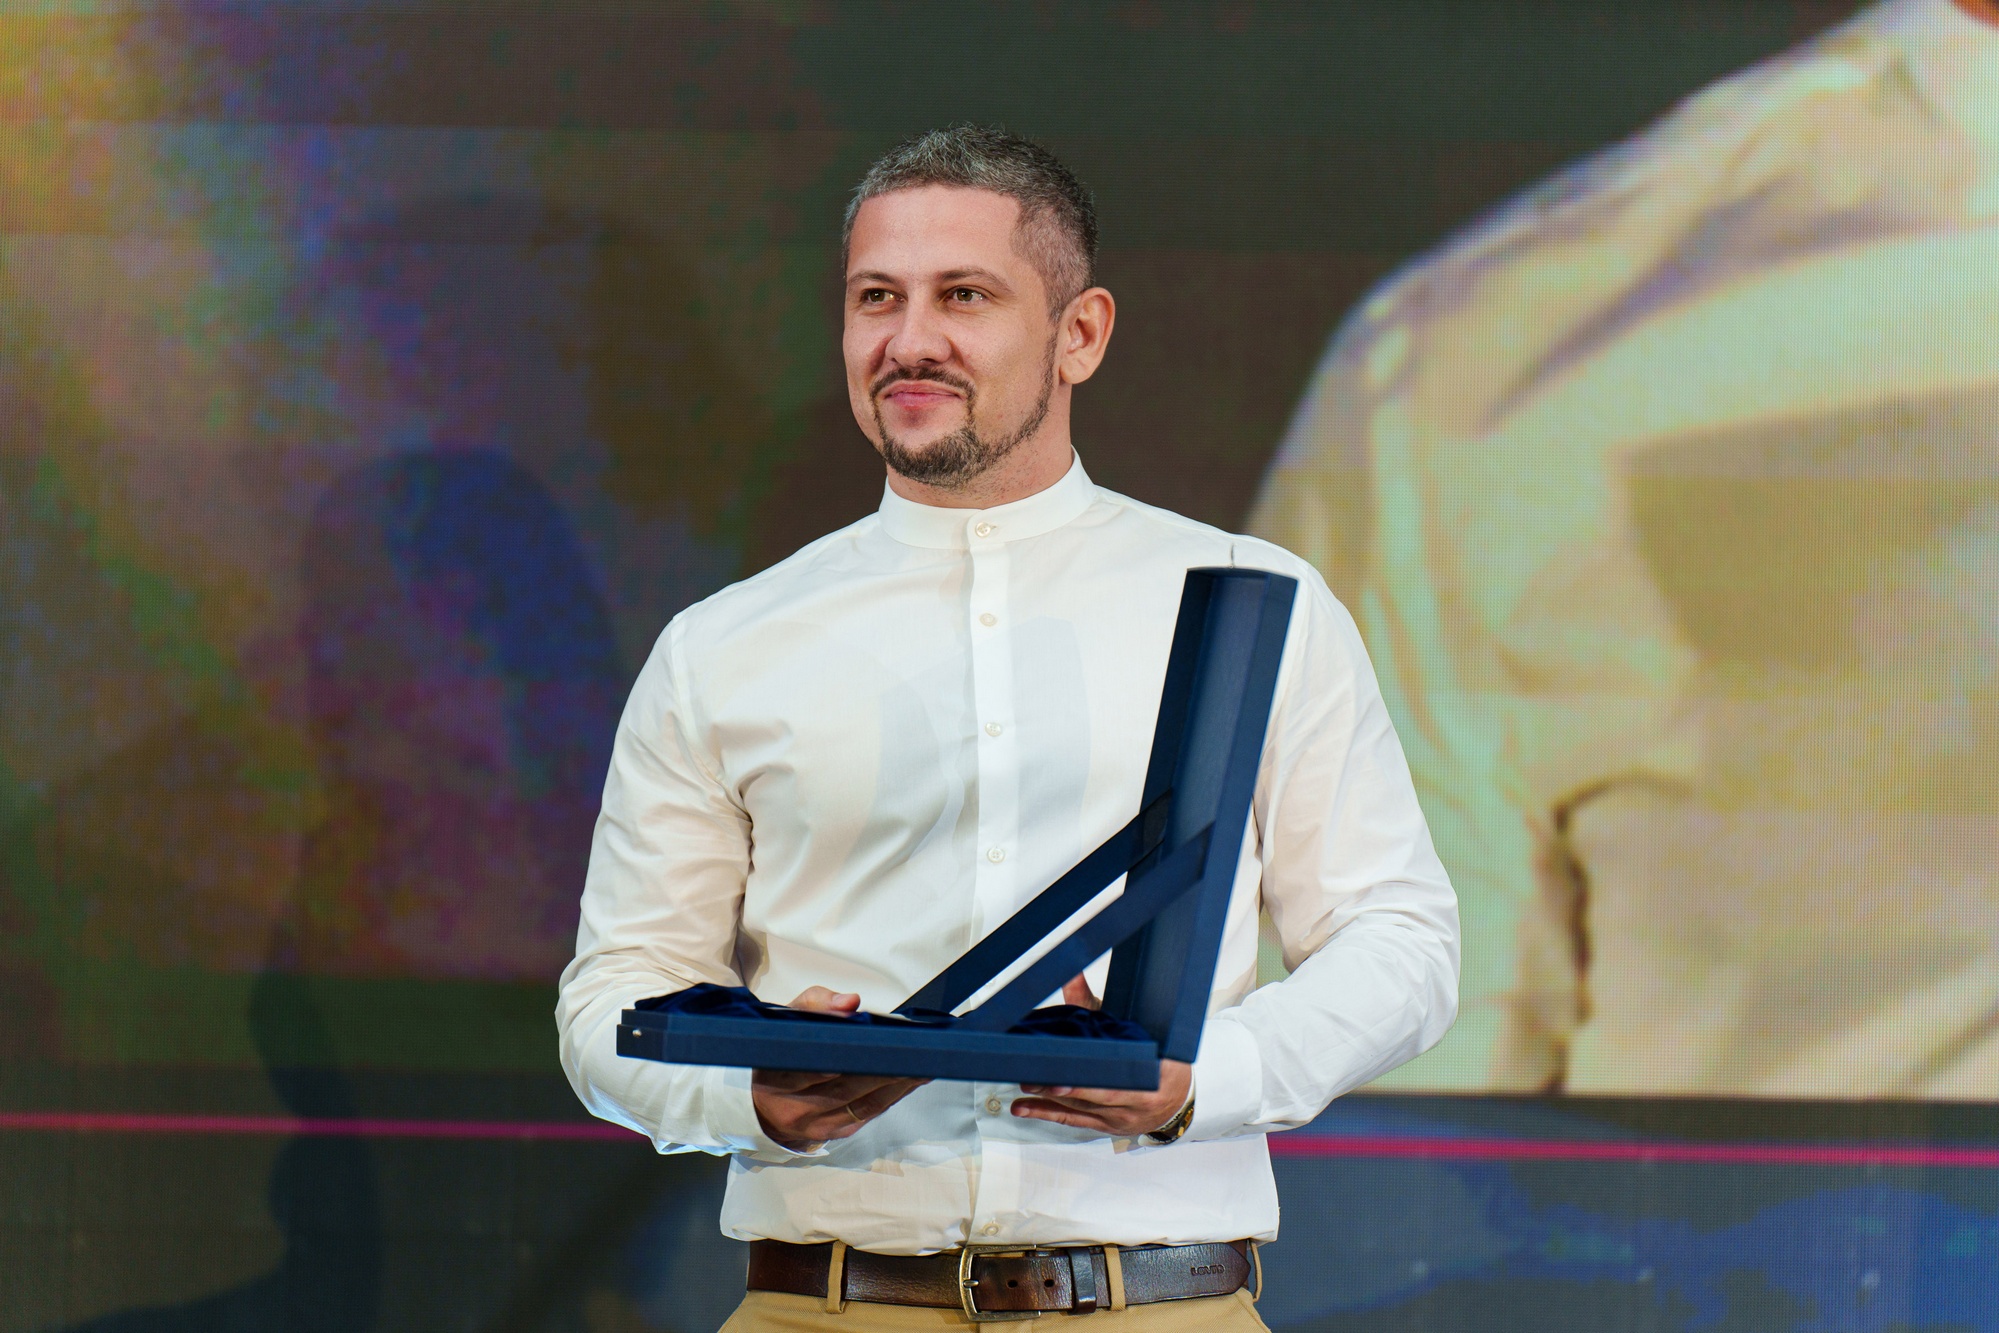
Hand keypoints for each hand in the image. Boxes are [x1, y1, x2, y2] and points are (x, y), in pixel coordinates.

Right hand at [751, 987, 928, 1150]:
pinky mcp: (836, 1132)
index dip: (844, 1059)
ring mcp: (816, 1125)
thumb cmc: (780, 1057)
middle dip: (885, 1069)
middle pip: (846, 1088)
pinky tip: (912, 1078)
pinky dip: (894, 1094)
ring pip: (864, 1105)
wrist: (764, 1104)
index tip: (876, 1044)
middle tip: (915, 1050)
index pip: (811, 1069)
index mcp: (775, 1078)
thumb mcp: (787, 1022)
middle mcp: (794, 1108)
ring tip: (924, 1062)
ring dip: (898, 1084)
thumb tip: (851, 1002)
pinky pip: (870, 1113)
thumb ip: (817, 1005)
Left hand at [1010, 975, 1193, 1137]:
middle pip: (1100, 1093)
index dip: (1100, 1069)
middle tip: (1039, 1077)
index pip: (1125, 1069)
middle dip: (1068, 1087)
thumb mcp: (1129, 1026)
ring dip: (1051, 1098)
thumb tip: (1069, 972)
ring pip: (1083, 1109)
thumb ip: (1092, 1002)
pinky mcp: (1105, 1126)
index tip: (1076, 1062)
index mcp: (1153, 1070)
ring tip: (1026, 1084)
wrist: (1175, 1097)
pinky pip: (1073, 1121)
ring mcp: (1121, 1116)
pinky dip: (1046, 1114)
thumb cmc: (1152, 1055)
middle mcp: (1138, 1097)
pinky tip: (1023, 1107)